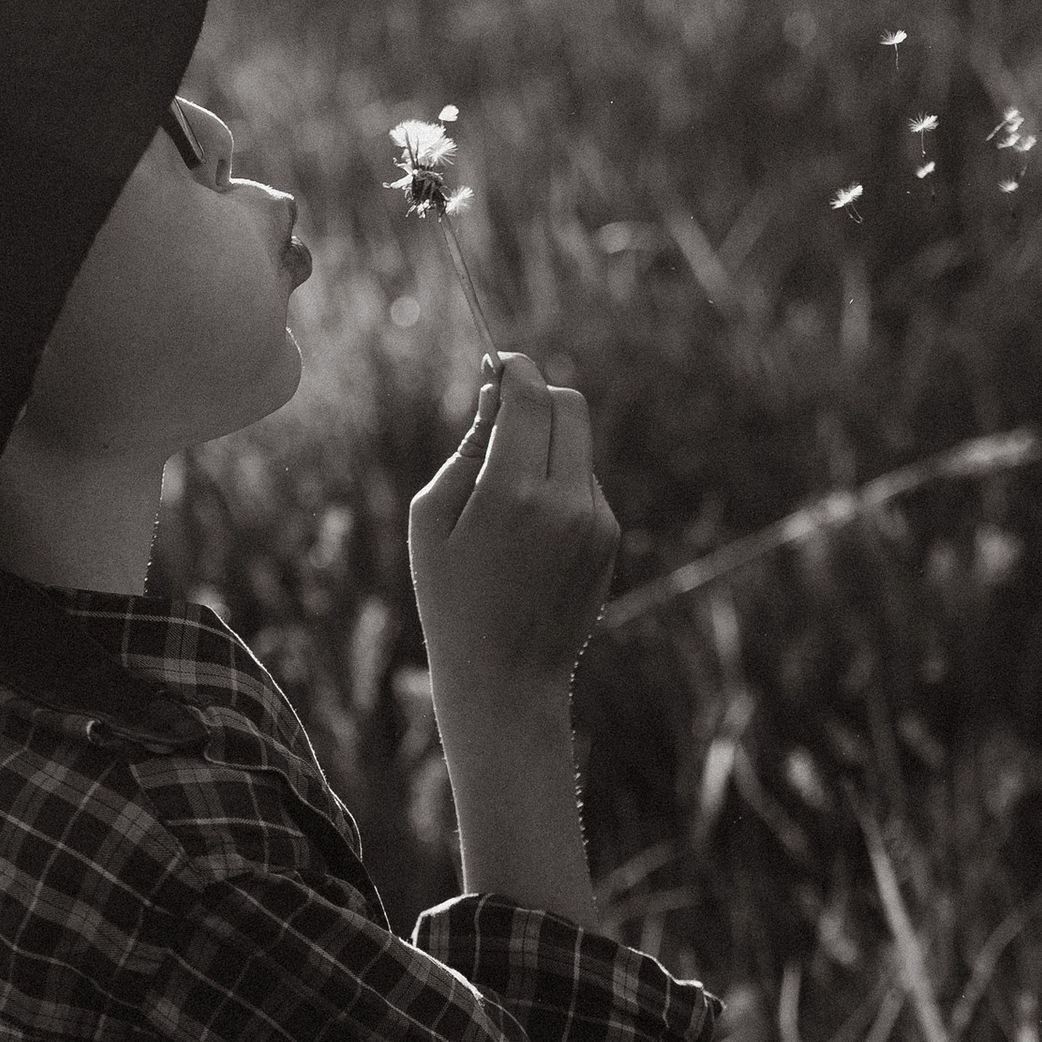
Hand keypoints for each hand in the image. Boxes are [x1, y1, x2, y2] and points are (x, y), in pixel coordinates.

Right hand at [408, 349, 619, 729]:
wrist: (505, 678)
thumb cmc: (451, 597)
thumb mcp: (432, 519)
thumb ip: (467, 450)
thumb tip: (496, 396)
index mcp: (511, 493)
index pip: (529, 395)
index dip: (514, 368)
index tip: (499, 363)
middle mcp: (565, 500)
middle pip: (569, 403)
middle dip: (539, 395)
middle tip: (506, 411)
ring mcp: (595, 520)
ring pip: (578, 445)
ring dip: (547, 448)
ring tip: (507, 503)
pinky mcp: (610, 538)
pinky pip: (586, 485)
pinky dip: (561, 486)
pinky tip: (531, 535)